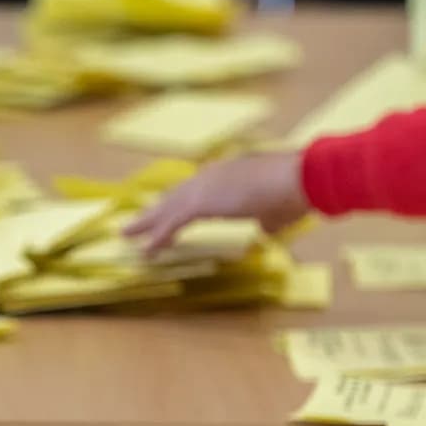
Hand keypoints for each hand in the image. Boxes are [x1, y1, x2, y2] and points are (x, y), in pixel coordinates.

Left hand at [123, 152, 309, 254]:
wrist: (299, 178)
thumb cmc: (296, 192)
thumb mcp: (281, 209)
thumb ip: (268, 219)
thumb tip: (268, 230)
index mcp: (229, 173)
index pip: (197, 190)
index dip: (180, 202)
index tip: (168, 210)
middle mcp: (212, 176)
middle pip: (175, 196)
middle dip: (155, 210)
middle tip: (136, 223)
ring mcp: (205, 187)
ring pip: (167, 208)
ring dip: (146, 223)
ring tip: (126, 235)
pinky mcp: (201, 203)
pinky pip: (172, 224)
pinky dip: (158, 238)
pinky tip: (147, 251)